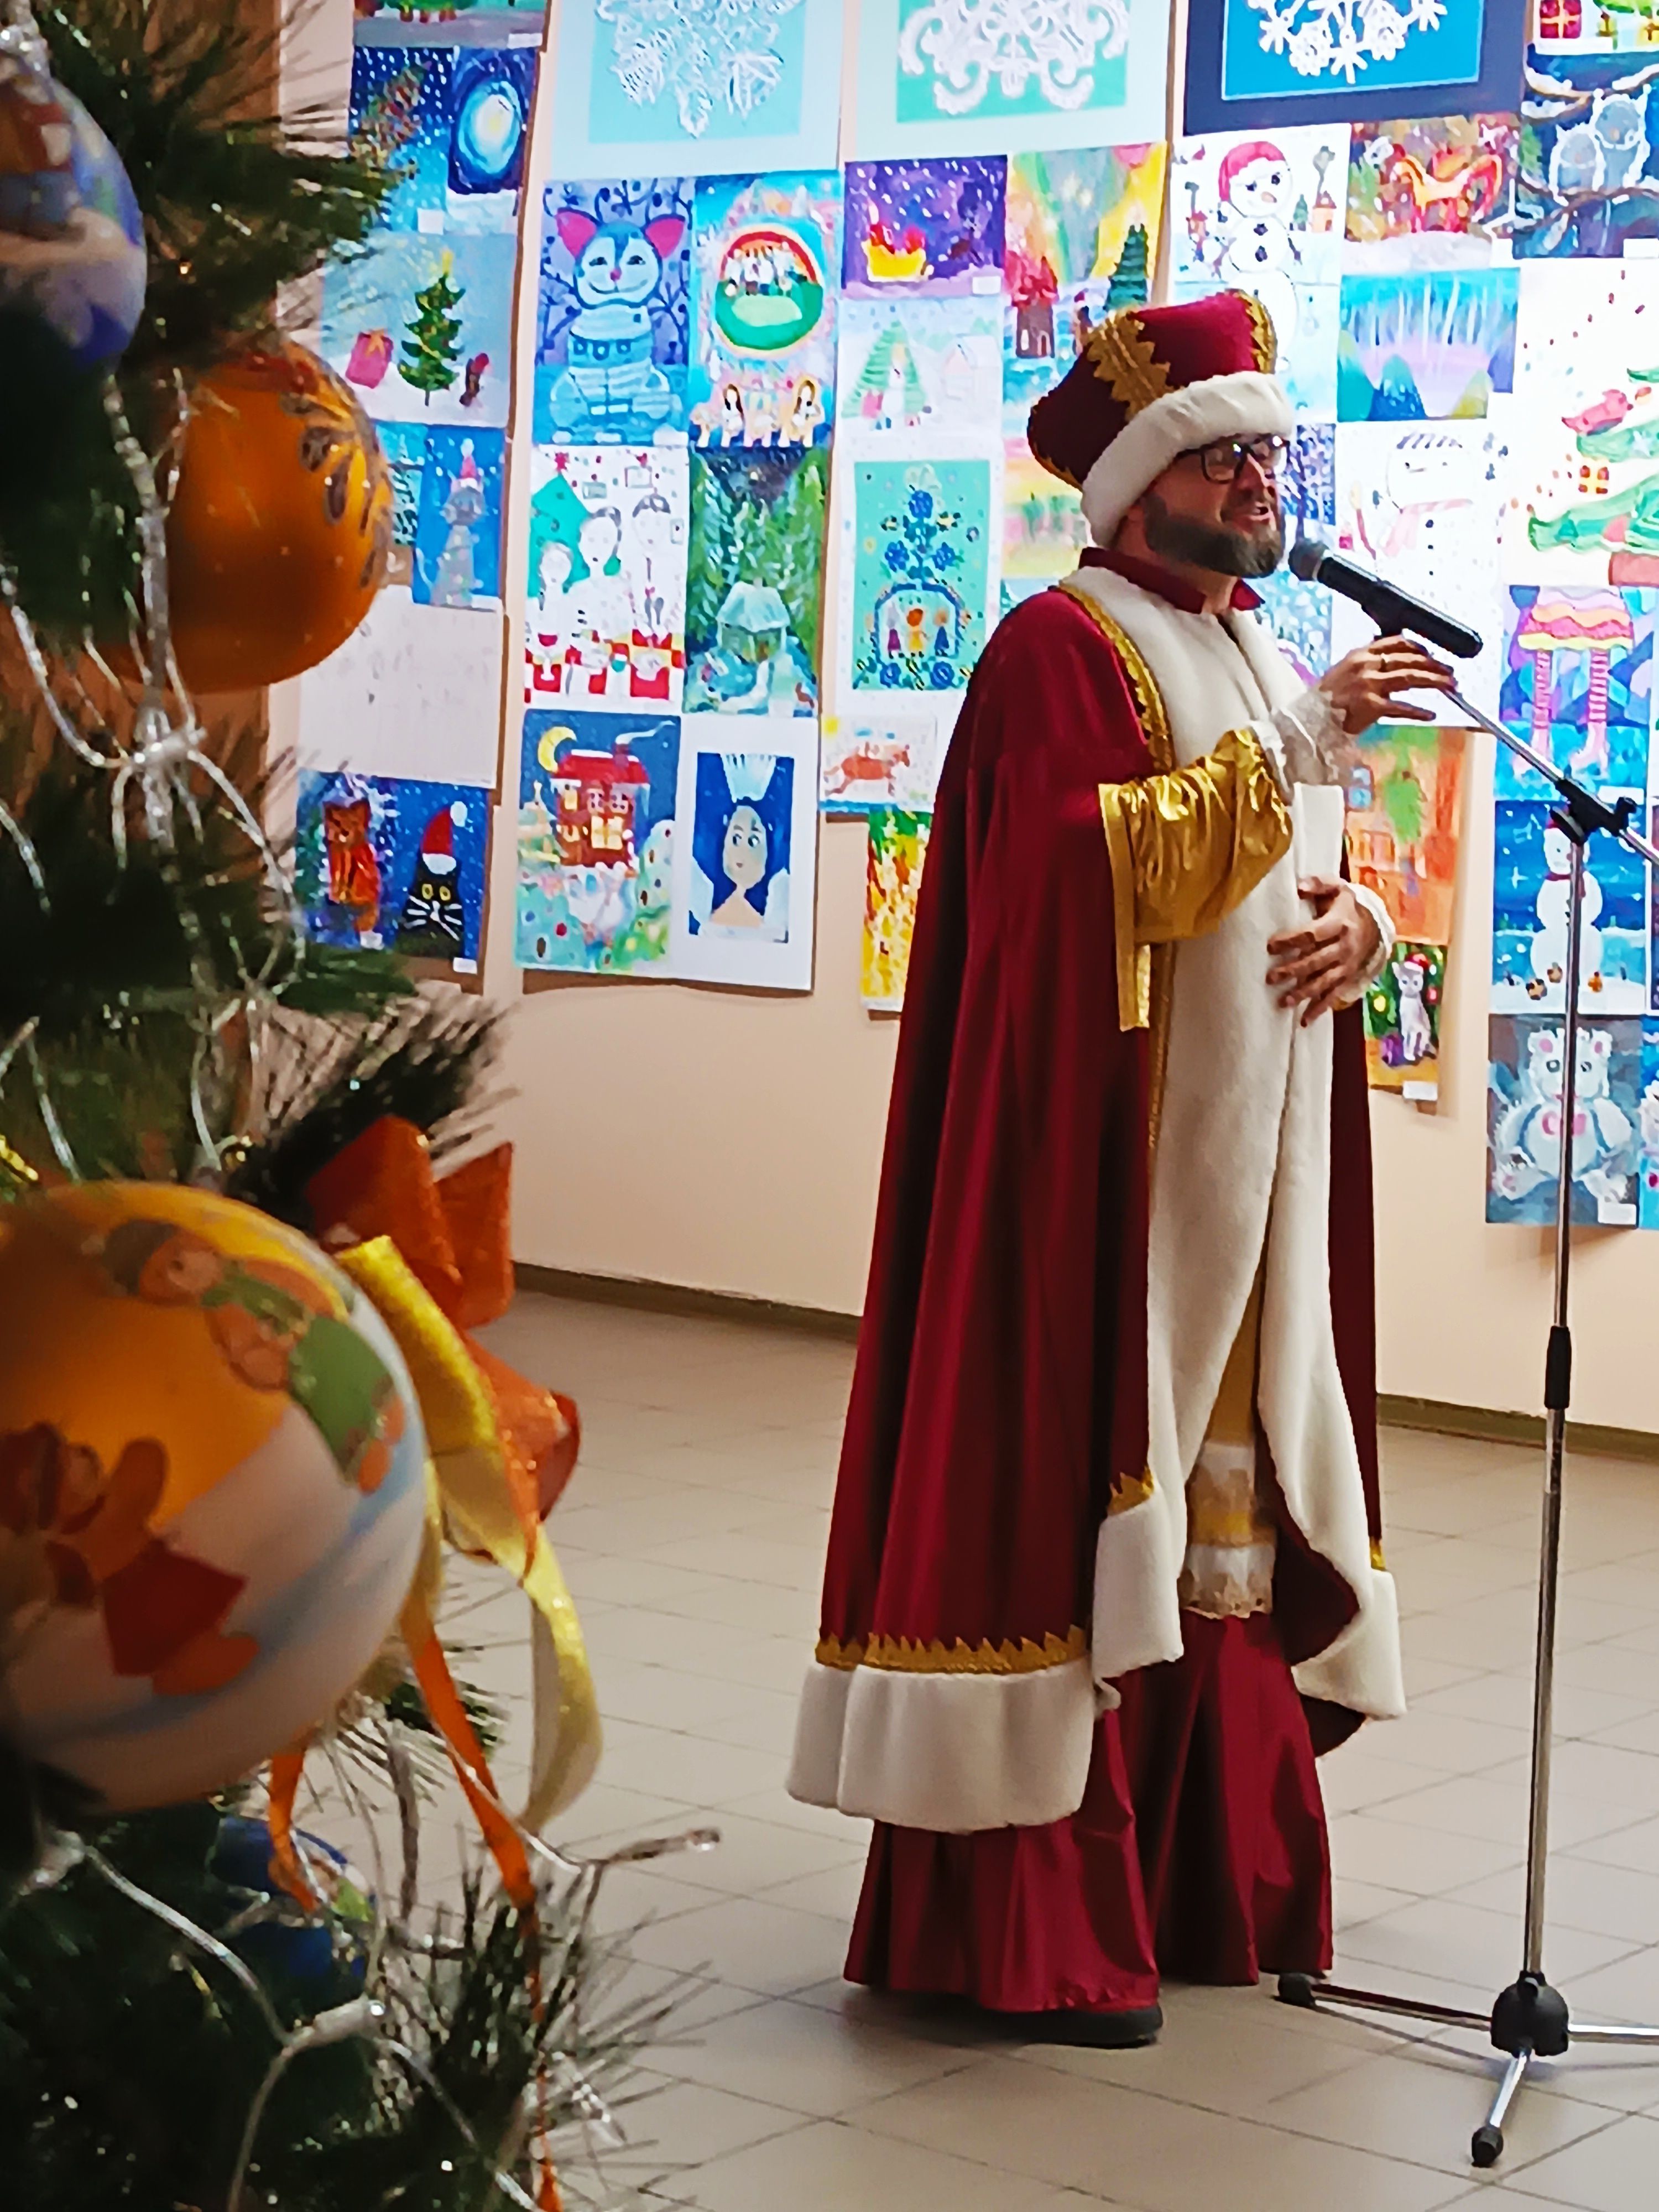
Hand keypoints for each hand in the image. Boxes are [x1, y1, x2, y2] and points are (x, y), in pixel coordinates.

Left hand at [1266, 879, 1378, 1025]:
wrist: (1377, 924)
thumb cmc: (1349, 904)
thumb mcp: (1338, 888)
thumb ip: (1319, 885)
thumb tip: (1299, 886)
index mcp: (1339, 923)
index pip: (1312, 934)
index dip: (1292, 940)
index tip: (1270, 946)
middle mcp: (1344, 946)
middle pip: (1316, 960)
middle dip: (1293, 970)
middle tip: (1271, 977)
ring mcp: (1346, 965)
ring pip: (1323, 981)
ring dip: (1303, 993)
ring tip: (1283, 1002)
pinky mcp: (1347, 977)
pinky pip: (1333, 995)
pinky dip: (1319, 1008)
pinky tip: (1304, 1020)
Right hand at [1319, 634, 1455, 734]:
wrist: (1308, 718)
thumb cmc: (1326, 699)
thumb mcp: (1344, 671)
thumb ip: (1366, 663)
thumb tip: (1392, 661)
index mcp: (1361, 654)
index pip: (1398, 642)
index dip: (1420, 648)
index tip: (1433, 655)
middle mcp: (1366, 665)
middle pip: (1410, 659)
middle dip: (1434, 665)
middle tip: (1450, 673)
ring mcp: (1368, 685)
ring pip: (1410, 677)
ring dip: (1434, 681)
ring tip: (1449, 686)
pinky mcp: (1370, 706)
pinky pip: (1401, 707)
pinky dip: (1418, 712)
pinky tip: (1430, 715)